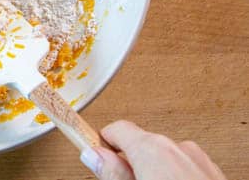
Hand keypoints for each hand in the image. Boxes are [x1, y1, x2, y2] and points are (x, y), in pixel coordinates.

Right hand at [80, 120, 226, 179]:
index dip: (102, 144)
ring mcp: (197, 158)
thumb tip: (92, 156)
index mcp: (151, 147)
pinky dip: (173, 178)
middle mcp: (176, 146)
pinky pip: (183, 168)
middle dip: (129, 164)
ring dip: (152, 172)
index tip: (95, 157)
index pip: (116, 129)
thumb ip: (112, 173)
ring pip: (163, 158)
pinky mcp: (212, 172)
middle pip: (139, 144)